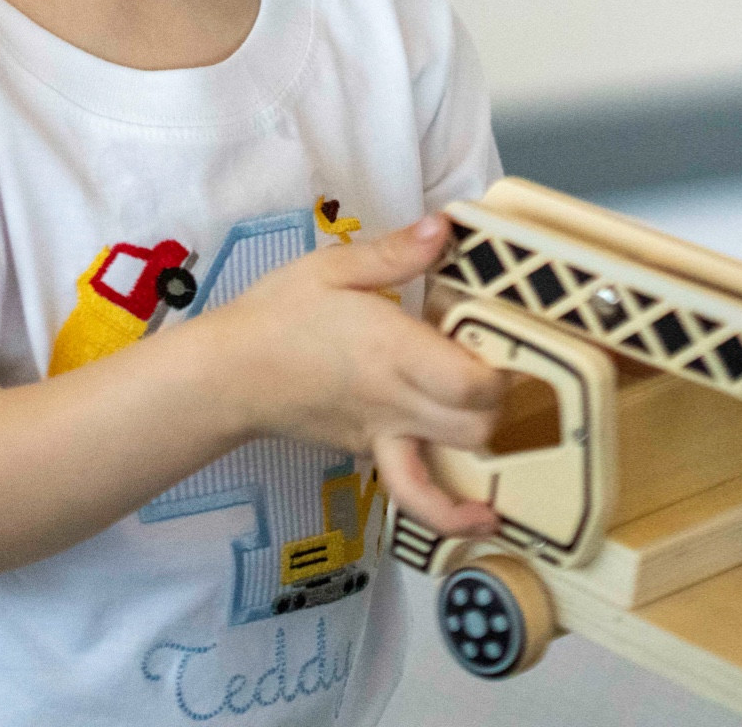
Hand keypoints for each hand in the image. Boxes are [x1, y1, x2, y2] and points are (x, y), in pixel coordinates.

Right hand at [204, 214, 504, 537]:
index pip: (471, 382)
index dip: (504, 368)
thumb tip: (444, 227)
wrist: (229, 374)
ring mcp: (386, 436)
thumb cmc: (278, 313)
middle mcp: (397, 400)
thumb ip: (394, 252)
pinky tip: (481, 515)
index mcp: (392, 349)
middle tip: (509, 370)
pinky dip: (453, 511)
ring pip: (459, 461)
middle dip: (507, 404)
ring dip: (494, 450)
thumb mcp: (332, 268)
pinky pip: (419, 491)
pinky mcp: (372, 456)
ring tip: (512, 430)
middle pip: (479, 425)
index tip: (511, 340)